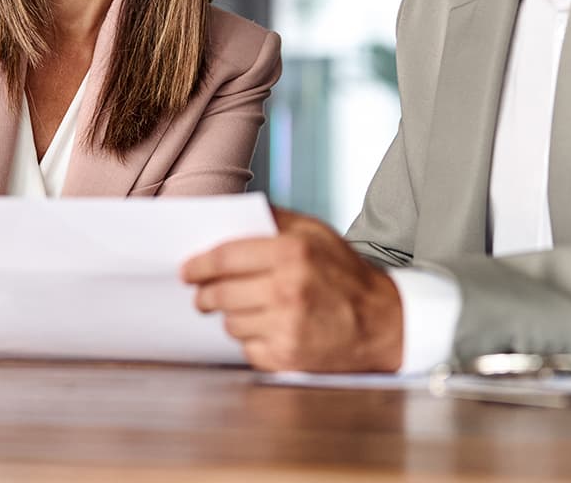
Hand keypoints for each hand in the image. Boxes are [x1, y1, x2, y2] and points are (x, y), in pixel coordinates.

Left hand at [181, 207, 403, 372]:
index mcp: (292, 253)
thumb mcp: (317, 232)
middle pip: (220, 293)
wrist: (383, 323)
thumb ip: (274, 220)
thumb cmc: (346, 274)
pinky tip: (268, 328)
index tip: (187, 269)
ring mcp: (286, 326)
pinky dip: (251, 339)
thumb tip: (230, 214)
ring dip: (231, 315)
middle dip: (205, 293)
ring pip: (229, 322)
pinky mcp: (287, 356)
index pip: (225, 258)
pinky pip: (246, 347)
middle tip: (202, 293)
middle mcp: (287, 290)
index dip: (199, 264)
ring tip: (246, 308)